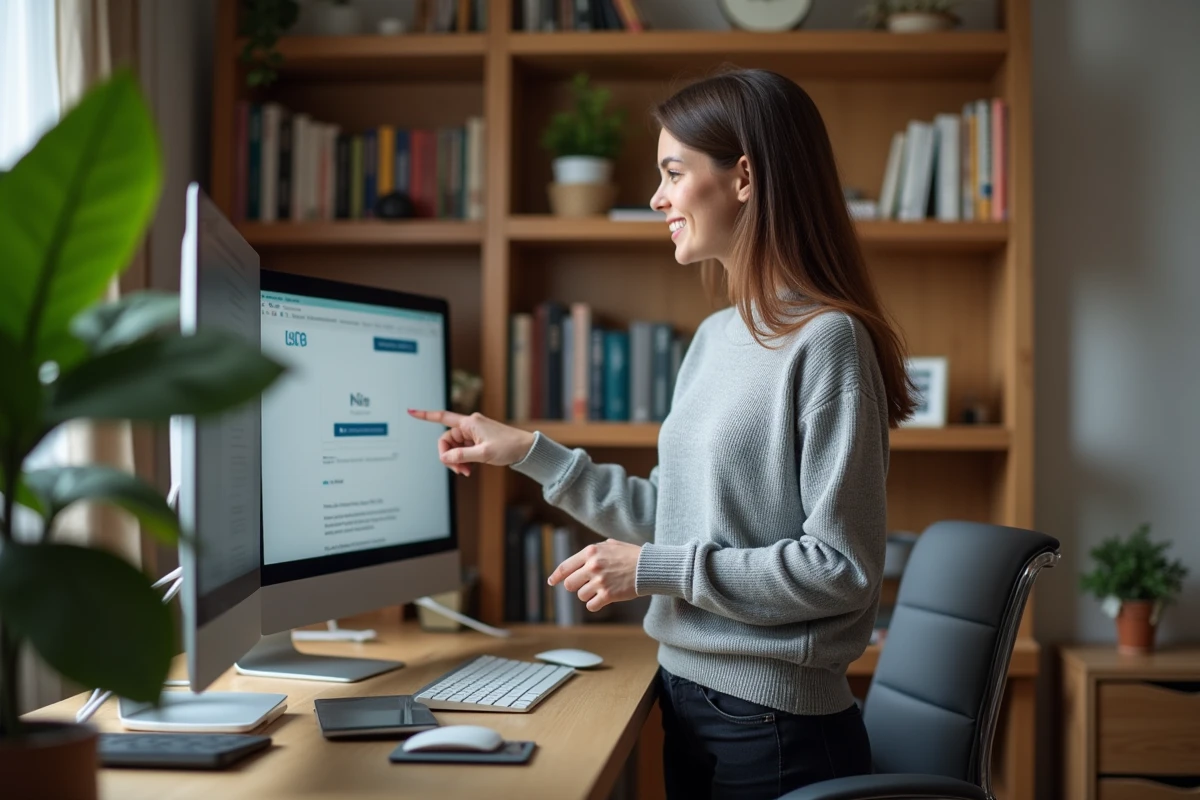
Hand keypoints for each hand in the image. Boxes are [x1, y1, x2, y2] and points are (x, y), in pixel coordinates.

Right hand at [407, 409, 535, 476]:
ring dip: (458, 461)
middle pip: (447, 441)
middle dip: (449, 457)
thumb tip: (445, 457)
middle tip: (460, 471)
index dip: (425, 415)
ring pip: (455, 448)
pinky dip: (464, 461)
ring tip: (467, 472)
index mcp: (469, 423)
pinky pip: (463, 451)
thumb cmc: (509, 447)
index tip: (411, 411)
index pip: (443, 417)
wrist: (526, 449)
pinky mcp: (478, 441)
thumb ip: (462, 456)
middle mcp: (470, 426)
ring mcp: (474, 434)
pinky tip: (471, 469)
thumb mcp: (483, 454)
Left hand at [548, 540, 640, 612]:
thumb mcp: (611, 545)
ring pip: (580, 595)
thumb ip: (595, 550)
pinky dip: (595, 605)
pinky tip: (603, 599)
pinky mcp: (608, 595)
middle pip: (569, 584)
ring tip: (601, 589)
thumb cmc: (631, 555)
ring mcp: (599, 581)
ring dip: (588, 595)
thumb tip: (582, 557)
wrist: (649, 567)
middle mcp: (592, 566)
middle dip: (575, 586)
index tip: (551, 582)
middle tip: (586, 585)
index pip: (565, 567)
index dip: (556, 576)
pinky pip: (591, 606)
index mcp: (590, 552)